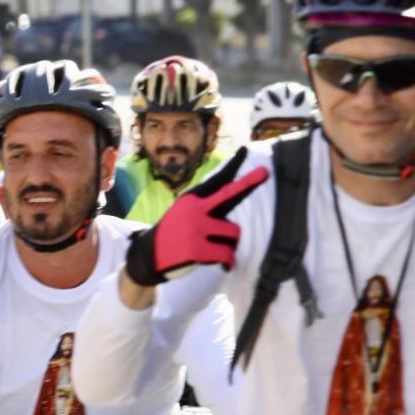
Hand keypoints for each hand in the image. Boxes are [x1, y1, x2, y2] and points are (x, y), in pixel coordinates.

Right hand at [124, 163, 269, 286]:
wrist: (149, 256)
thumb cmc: (174, 232)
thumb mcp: (185, 211)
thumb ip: (208, 204)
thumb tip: (234, 193)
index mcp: (193, 199)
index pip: (218, 180)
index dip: (234, 165)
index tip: (247, 149)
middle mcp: (194, 210)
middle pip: (229, 196)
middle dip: (249, 183)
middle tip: (265, 171)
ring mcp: (195, 229)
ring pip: (234, 234)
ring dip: (230, 244)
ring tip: (214, 248)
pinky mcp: (197, 250)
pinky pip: (227, 255)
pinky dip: (228, 262)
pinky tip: (222, 265)